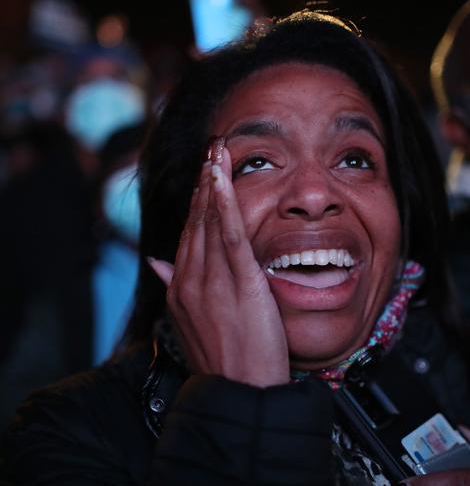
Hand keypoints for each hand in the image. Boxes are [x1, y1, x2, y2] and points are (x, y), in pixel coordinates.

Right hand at [147, 137, 288, 386]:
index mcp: (181, 287)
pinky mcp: (239, 282)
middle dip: (204, 184)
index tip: (203, 176)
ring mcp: (211, 280)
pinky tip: (223, 179)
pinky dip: (226, 204)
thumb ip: (174, 285)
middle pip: (196, 222)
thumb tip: (155, 261)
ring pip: (210, 223)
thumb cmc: (226, 359)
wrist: (242, 391)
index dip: (196, 203)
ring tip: (218, 153)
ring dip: (213, 184)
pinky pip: (230, 235)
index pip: (188, 235)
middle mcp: (190, 279)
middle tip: (212, 150)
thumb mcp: (193, 320)